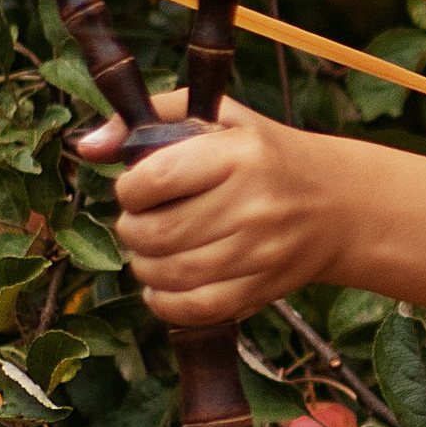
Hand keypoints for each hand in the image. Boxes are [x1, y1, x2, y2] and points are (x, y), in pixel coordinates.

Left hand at [80, 92, 340, 326]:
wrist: (338, 205)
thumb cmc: (264, 154)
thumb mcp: (218, 116)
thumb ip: (151, 118)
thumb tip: (87, 147)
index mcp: (239, 154)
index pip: (153, 179)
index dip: (129, 189)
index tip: (139, 189)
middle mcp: (253, 204)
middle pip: (155, 233)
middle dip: (131, 231)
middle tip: (140, 223)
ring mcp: (259, 252)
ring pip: (169, 274)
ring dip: (144, 266)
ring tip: (152, 251)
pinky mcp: (262, 289)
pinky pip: (194, 309)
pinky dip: (164, 303)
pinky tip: (163, 285)